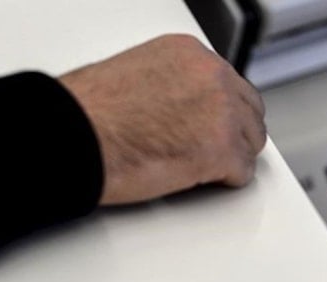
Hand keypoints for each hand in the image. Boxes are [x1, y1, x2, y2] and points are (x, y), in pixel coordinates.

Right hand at [59, 34, 265, 204]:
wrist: (75, 138)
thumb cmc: (89, 113)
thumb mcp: (137, 75)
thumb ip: (173, 86)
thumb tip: (184, 107)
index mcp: (190, 54)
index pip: (231, 84)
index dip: (224, 111)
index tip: (215, 125)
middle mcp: (212, 77)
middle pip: (250, 112)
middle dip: (235, 134)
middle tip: (214, 152)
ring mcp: (223, 113)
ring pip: (251, 143)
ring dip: (231, 158)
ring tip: (202, 168)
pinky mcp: (223, 150)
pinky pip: (243, 173)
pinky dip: (226, 181)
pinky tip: (201, 180)